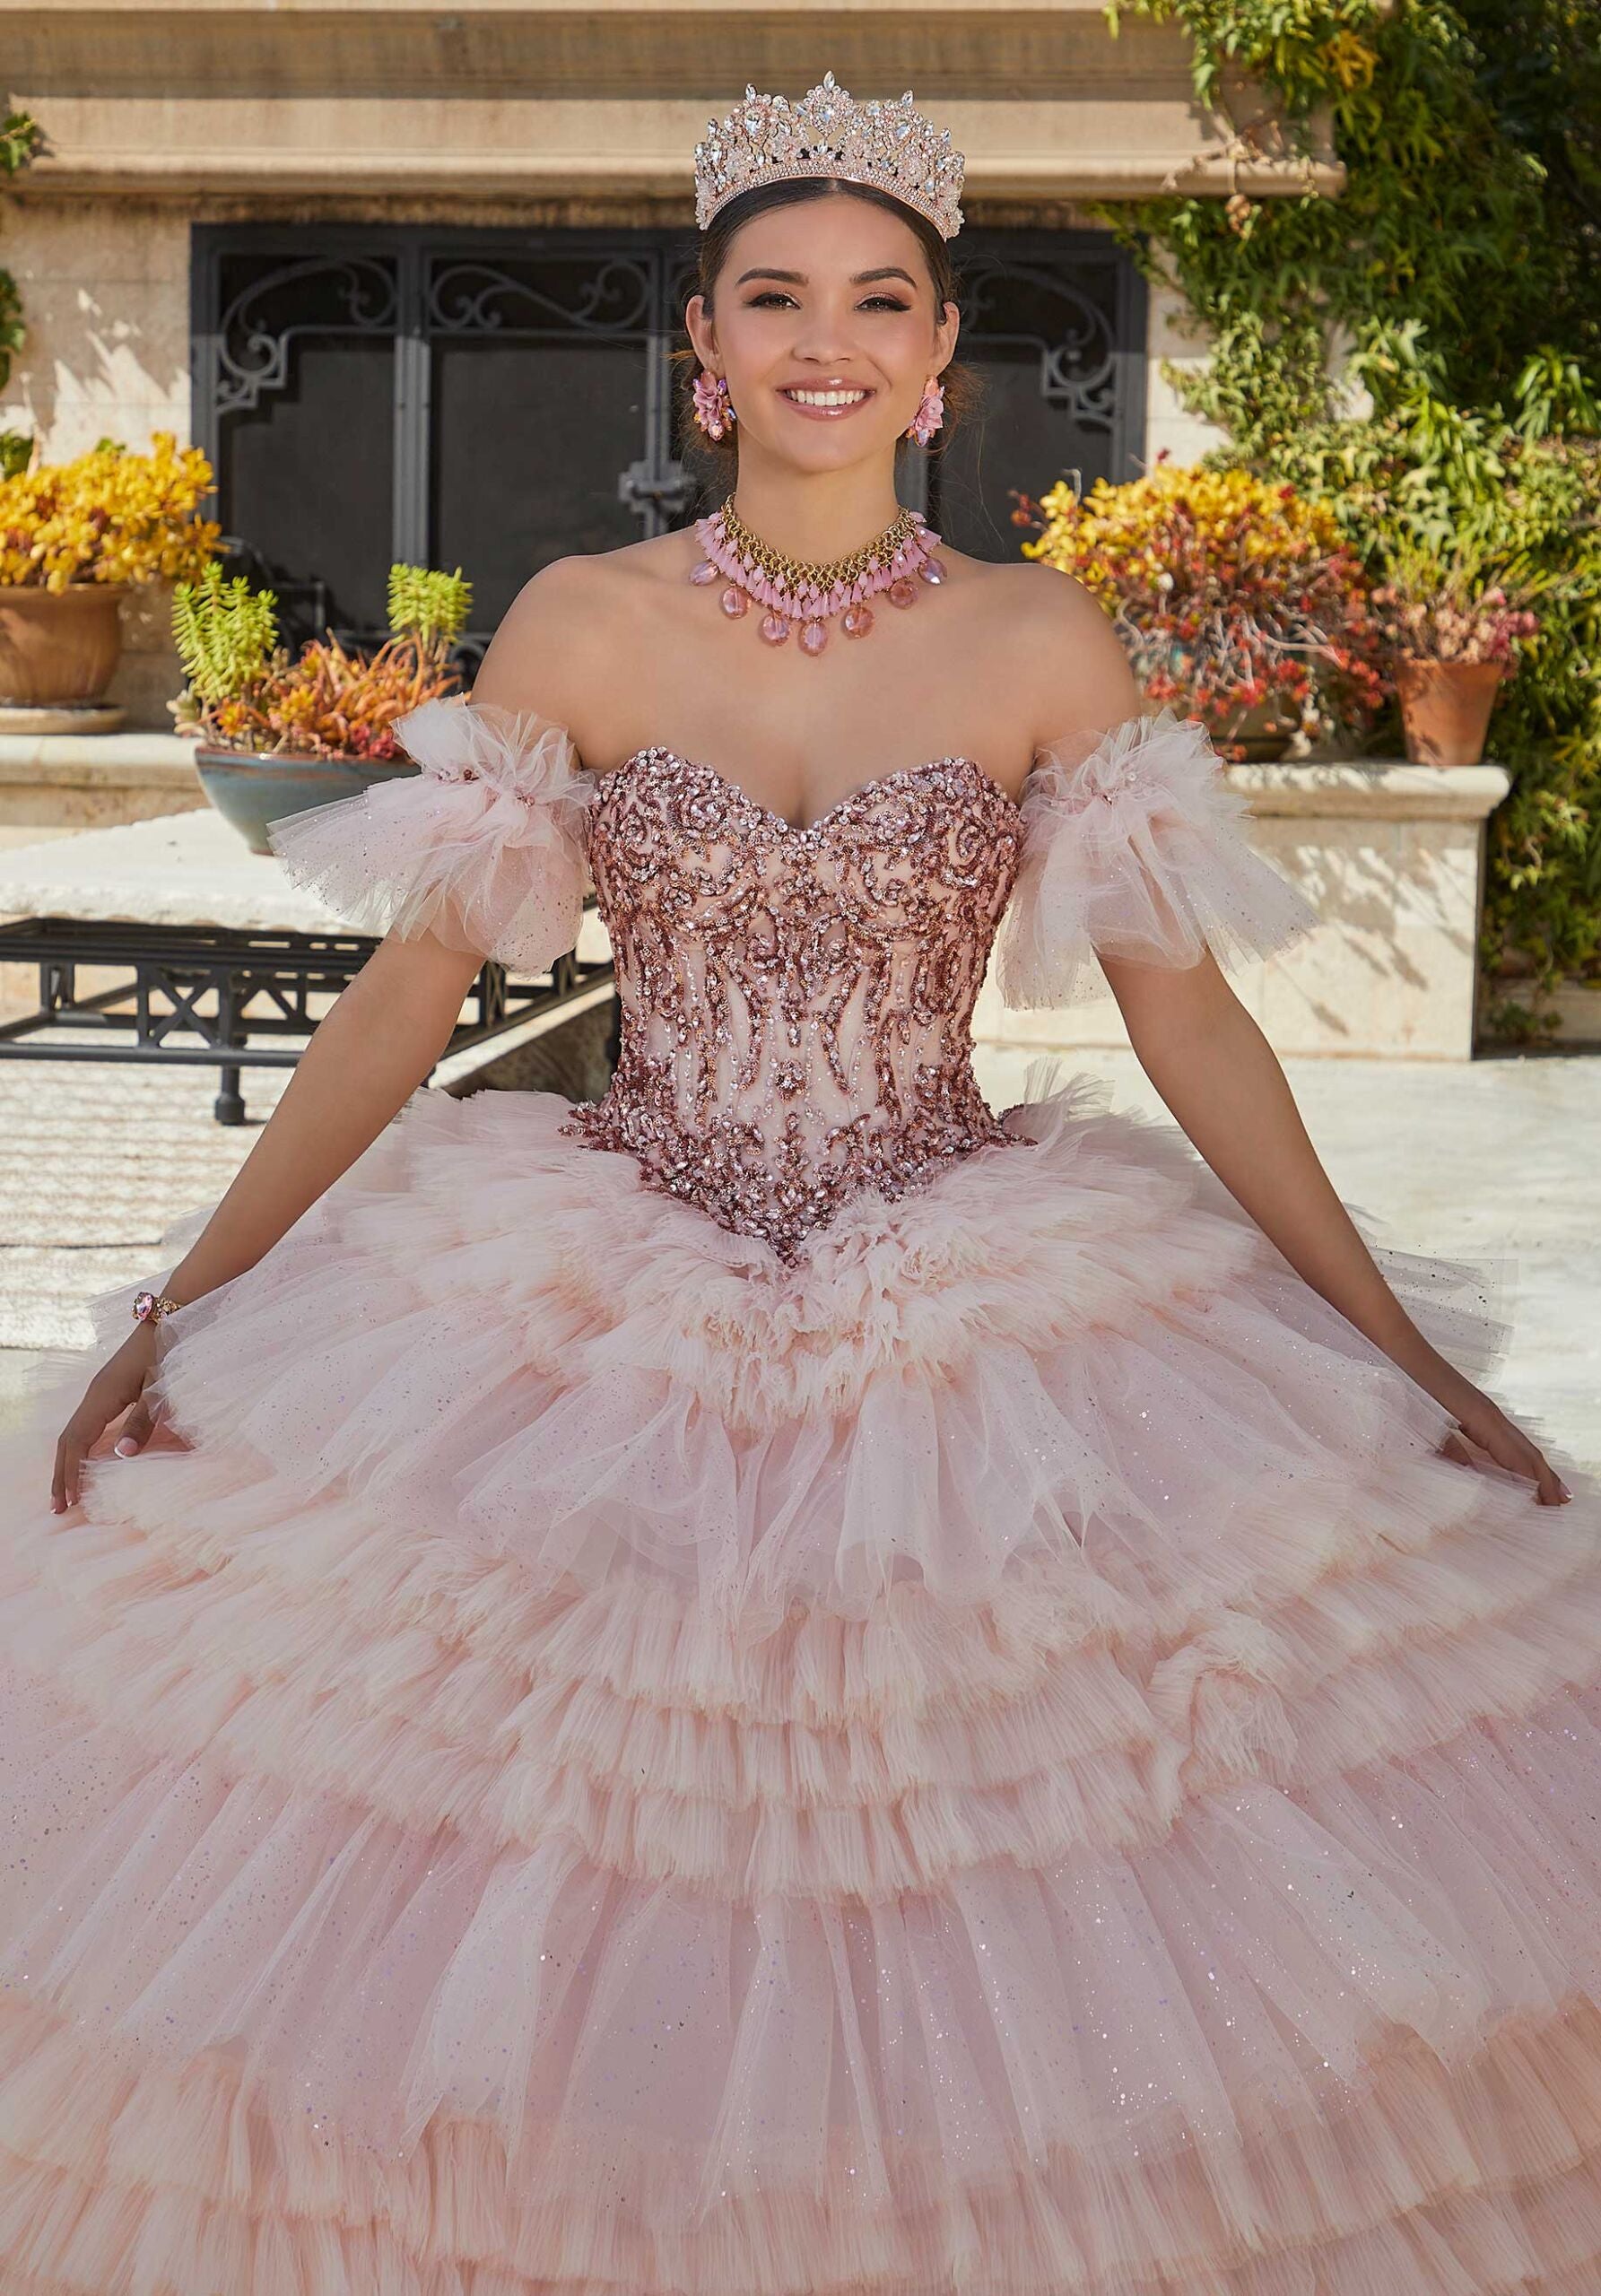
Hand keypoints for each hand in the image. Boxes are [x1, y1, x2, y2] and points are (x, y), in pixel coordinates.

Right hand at [51, 1322, 163, 1513]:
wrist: (171, 1319)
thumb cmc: (167, 1353)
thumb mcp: (159, 1389)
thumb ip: (142, 1421)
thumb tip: (122, 1455)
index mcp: (101, 1398)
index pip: (76, 1443)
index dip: (71, 1474)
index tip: (70, 1502)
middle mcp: (93, 1396)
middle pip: (67, 1441)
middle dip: (61, 1475)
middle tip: (58, 1508)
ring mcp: (99, 1393)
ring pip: (74, 1433)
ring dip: (68, 1463)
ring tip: (65, 1492)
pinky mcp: (109, 1391)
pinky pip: (86, 1425)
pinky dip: (80, 1448)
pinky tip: (86, 1460)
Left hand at [1394, 1332, 1572, 1505]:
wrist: (1396, 1345)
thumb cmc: (1405, 1382)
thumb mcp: (1424, 1422)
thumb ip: (1449, 1449)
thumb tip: (1474, 1478)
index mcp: (1482, 1419)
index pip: (1519, 1460)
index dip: (1537, 1486)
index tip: (1550, 1509)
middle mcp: (1489, 1413)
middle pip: (1527, 1451)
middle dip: (1546, 1480)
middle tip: (1561, 1507)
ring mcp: (1482, 1407)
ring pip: (1518, 1442)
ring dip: (1536, 1468)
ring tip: (1550, 1491)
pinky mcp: (1471, 1405)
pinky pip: (1504, 1435)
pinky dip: (1518, 1453)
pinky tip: (1515, 1463)